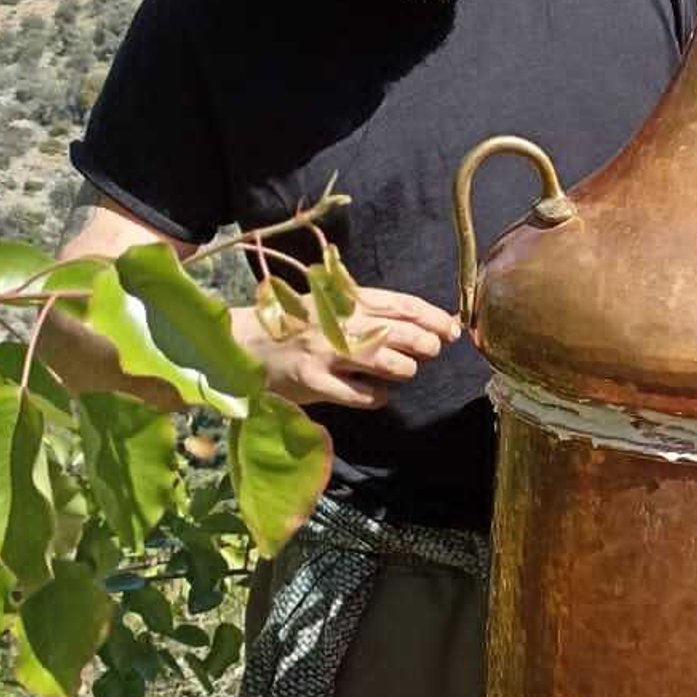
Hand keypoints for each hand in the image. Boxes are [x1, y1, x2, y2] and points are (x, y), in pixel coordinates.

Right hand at [233, 285, 462, 409]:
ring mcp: (325, 353)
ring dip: (404, 369)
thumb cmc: (297, 325)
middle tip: (432, 350)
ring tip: (405, 371)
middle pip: (399, 332)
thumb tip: (426, 321)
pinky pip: (358, 394)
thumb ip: (372, 311)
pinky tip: (379, 395)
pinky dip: (377, 396)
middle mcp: (338, 323)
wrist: (244, 343)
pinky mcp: (313, 381)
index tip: (452, 329)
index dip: (432, 317)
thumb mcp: (332, 305)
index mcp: (346, 300)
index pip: (401, 305)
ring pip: (383, 362)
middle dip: (425, 342)